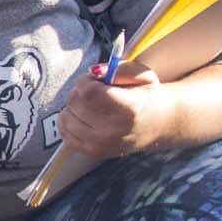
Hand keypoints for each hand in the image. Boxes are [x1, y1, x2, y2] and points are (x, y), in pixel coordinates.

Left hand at [57, 62, 173, 159]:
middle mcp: (114, 130)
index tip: (94, 79)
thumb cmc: (146, 95)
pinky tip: (81, 116)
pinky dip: (68, 122)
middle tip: (92, 91)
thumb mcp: (142, 75)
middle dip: (79, 92)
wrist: (156, 124)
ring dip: (73, 106)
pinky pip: (65, 134)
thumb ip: (119, 68)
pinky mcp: (93, 152)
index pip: (89, 92)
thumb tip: (94, 72)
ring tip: (89, 104)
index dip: (86, 81)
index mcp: (128, 109)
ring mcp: (101, 144)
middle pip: (75, 104)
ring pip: (66, 118)